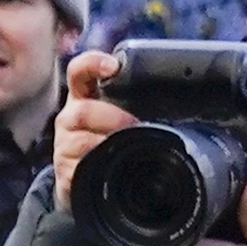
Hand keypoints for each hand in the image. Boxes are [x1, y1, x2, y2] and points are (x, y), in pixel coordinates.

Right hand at [49, 45, 132, 200]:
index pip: (80, 72)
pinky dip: (96, 167)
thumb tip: (182, 103)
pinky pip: (78, 168)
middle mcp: (69, 118)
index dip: (93, 64)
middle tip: (135, 126)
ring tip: (128, 150)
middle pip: (82, 111)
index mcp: (83, 97)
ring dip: (107, 144)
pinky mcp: (64, 171)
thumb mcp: (120, 119)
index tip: (113, 66)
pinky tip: (109, 168)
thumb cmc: (110, 142)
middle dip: (112, 118)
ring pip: (79, 141)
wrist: (88, 182)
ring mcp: (64, 145)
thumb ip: (137, 107)